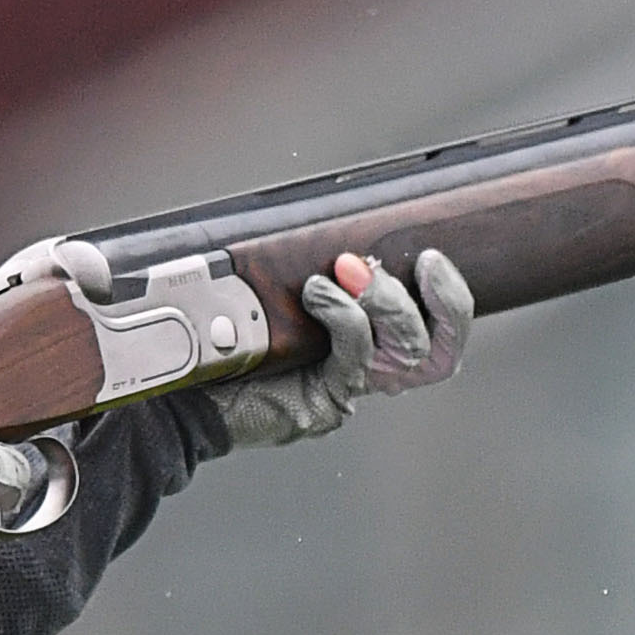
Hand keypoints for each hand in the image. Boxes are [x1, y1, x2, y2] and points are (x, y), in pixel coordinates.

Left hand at [210, 247, 474, 450]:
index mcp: (377, 341)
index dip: (451, 299)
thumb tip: (348, 231)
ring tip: (340, 273)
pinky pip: (354, 359)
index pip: (444, 333)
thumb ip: (328, 266)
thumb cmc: (233, 328)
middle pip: (435, 346)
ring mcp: (350, 389)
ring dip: (381, 300)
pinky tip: (315, 294)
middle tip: (374, 264)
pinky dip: (343, 317)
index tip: (430, 257)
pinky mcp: (323, 403)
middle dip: (418, 297)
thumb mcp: (289, 285)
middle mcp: (373, 370)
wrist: (182, 380)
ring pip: (404, 351)